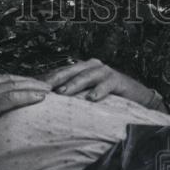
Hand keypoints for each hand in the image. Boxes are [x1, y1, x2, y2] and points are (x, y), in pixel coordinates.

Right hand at [0, 73, 49, 168]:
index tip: (28, 85)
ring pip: (12, 85)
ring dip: (33, 86)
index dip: (13, 81)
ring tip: (49, 89)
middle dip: (27, 81)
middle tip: (45, 84)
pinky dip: (28, 95)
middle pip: (6, 78)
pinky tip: (42, 97)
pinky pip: (12, 97)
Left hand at [38, 58, 165, 110]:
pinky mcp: (118, 80)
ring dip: (74, 84)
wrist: (137, 98)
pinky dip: (99, 91)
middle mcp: (92, 66)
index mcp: (82, 68)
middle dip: (56, 79)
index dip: (47, 79)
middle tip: (43, 88)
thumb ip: (71, 95)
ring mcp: (105, 72)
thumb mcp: (87, 94)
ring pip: (86, 76)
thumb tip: (47, 104)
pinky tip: (92, 98)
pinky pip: (107, 84)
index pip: (61, 72)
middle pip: (70, 71)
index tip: (32, 88)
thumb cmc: (108, 98)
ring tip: (63, 93)